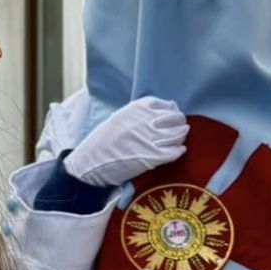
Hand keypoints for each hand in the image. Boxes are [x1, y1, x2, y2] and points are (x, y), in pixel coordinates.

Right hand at [64, 97, 189, 186]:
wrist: (90, 164)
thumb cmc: (102, 142)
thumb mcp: (119, 118)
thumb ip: (140, 114)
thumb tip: (162, 113)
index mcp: (137, 109)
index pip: (166, 105)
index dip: (170, 113)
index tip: (169, 120)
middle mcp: (146, 120)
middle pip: (175, 118)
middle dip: (178, 124)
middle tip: (176, 131)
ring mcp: (151, 138)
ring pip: (178, 134)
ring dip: (180, 138)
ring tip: (176, 141)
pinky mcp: (153, 156)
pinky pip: (176, 151)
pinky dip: (178, 151)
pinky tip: (177, 151)